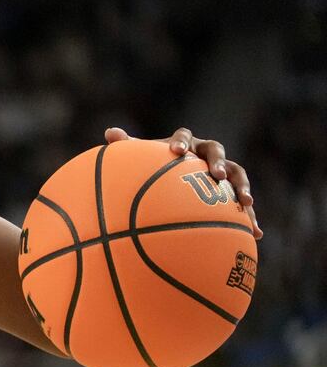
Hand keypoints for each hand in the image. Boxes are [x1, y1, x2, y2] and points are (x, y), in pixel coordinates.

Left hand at [104, 125, 259, 238]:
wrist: (173, 184)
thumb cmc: (154, 169)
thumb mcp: (141, 160)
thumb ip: (128, 147)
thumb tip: (110, 132)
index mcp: (185, 143)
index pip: (184, 136)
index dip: (181, 142)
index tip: (175, 152)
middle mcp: (206, 153)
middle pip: (217, 152)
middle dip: (218, 163)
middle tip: (215, 175)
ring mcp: (221, 171)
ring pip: (237, 174)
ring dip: (243, 187)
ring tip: (247, 202)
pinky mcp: (231, 191)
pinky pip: (242, 204)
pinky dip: (250, 217)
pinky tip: (256, 234)